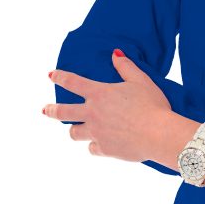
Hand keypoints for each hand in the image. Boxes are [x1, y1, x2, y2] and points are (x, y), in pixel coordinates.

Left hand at [43, 49, 171, 160]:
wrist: (159, 134)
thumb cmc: (152, 105)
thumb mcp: (141, 81)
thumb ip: (126, 67)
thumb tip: (115, 54)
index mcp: (100, 94)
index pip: (73, 82)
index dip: (60, 77)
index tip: (51, 76)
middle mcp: (93, 113)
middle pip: (63, 112)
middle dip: (52, 110)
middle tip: (45, 110)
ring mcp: (97, 133)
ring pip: (74, 133)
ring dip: (75, 130)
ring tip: (75, 130)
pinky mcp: (104, 149)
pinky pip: (92, 148)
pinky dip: (95, 145)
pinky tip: (100, 144)